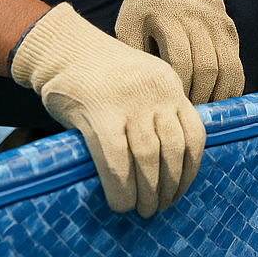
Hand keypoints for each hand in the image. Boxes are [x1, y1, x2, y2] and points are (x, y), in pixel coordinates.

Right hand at [10, 3, 205, 216]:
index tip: (181, 188)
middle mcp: (155, 93)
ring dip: (148, 191)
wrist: (62, 48)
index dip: (191, 169)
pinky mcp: (100, 114)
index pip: (195, 133)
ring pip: (149, 157)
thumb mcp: (142, 81)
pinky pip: (117, 160)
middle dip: (170, 186)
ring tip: (143, 208)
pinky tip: (120, 203)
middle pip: (174, 149)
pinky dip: (121, 188)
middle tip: (160, 206)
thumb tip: (165, 161)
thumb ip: (157, 109)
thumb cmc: (99, 72)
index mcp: (169, 84)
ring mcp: (128, 103)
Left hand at [115, 0, 243, 104]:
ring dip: (218, 95)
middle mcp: (197, 17)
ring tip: (204, 112)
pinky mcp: (229, 28)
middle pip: (206, 67)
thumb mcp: (128, 23)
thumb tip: (142, 96)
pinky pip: (236, 63)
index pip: (180, 61)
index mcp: (167, 15)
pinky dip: (231, 86)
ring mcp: (218, 22)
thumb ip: (135, 55)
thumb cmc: (145, 3)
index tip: (170, 107)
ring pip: (227, 67)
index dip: (178, 89)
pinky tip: (218, 100)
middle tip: (187, 118)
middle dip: (198, 97)